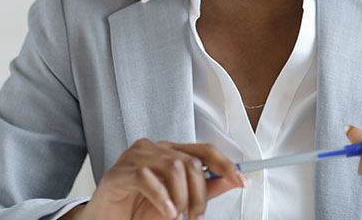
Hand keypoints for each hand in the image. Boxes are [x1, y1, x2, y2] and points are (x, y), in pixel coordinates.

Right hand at [72, 139, 246, 219]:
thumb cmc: (138, 212)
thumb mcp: (178, 203)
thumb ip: (203, 189)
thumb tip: (231, 178)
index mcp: (168, 152)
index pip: (204, 150)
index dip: (226, 164)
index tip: (243, 181)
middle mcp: (152, 149)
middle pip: (191, 161)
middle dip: (200, 194)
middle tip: (195, 217)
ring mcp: (134, 157)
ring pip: (173, 167)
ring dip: (182, 198)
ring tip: (177, 217)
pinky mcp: (118, 173)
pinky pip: (146, 178)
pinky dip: (161, 198)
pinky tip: (166, 213)